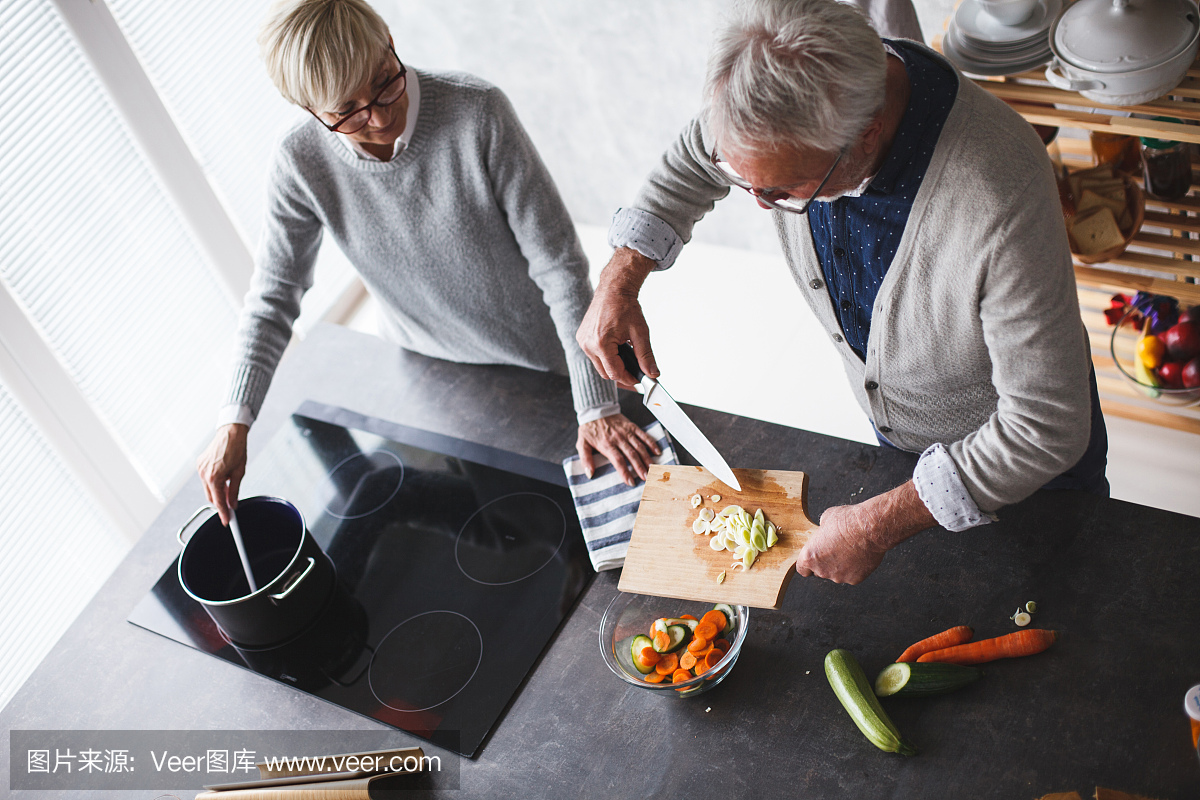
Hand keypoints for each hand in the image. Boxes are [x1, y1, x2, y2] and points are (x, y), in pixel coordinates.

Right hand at [196, 423, 248, 525]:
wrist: (230, 433)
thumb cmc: (237, 449)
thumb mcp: (239, 473)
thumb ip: (234, 490)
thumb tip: (233, 504)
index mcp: (214, 477)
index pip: (218, 501)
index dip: (223, 512)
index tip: (227, 521)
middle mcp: (204, 474)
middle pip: (210, 497)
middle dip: (220, 502)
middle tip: (231, 505)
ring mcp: (200, 468)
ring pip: (208, 488)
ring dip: (217, 491)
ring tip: (229, 487)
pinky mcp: (199, 464)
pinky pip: (205, 479)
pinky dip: (213, 483)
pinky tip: (223, 479)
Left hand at [576, 414, 661, 485]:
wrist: (595, 410)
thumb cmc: (589, 429)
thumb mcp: (582, 444)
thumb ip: (585, 459)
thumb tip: (590, 474)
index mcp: (606, 444)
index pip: (617, 460)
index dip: (624, 471)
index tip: (630, 482)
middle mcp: (618, 439)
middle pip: (631, 455)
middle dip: (640, 467)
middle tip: (646, 478)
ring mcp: (626, 432)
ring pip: (639, 446)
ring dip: (647, 458)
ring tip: (652, 469)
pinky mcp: (632, 426)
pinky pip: (643, 435)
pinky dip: (651, 443)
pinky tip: (657, 451)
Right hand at [577, 247, 658, 387]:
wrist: (614, 289)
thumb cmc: (626, 306)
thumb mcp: (641, 332)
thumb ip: (646, 356)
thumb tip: (652, 373)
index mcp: (601, 343)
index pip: (614, 373)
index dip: (629, 379)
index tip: (639, 380)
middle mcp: (588, 344)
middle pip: (605, 372)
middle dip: (621, 374)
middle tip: (636, 374)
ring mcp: (582, 341)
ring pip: (599, 365)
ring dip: (613, 365)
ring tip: (628, 358)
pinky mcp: (581, 338)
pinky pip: (594, 355)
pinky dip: (606, 356)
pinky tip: (617, 350)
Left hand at [794, 504, 887, 584]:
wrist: (869, 528)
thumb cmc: (846, 522)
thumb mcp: (825, 519)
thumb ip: (821, 532)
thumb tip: (825, 532)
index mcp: (809, 557)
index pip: (802, 569)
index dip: (808, 563)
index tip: (814, 558)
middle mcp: (822, 570)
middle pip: (819, 572)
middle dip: (825, 563)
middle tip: (835, 550)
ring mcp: (839, 577)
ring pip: (836, 574)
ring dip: (840, 566)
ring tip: (849, 550)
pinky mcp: (855, 579)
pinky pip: (851, 575)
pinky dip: (854, 569)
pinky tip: (859, 556)